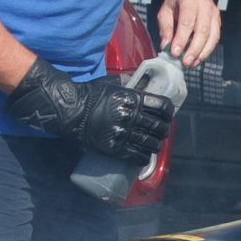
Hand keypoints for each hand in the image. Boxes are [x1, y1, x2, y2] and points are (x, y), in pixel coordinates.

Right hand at [4, 59, 171, 161]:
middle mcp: (131, 116)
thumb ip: (127, 83)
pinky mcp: (115, 148)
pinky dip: (145, 157)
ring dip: (156, 144)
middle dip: (163, 130)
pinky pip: (138, 156)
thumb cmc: (90, 94)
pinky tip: (145, 155)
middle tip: (162, 131)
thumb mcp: (111, 84)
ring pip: (151, 143)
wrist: (71, 112)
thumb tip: (141, 82)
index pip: (162, 106)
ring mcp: (123, 133)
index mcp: (132, 98)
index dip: (168, 112)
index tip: (167, 115)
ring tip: (155, 144)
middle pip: (159, 126)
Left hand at [154, 0, 219, 64]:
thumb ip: (165, 29)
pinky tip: (198, 59)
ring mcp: (214, 14)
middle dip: (193, 50)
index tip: (174, 53)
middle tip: (184, 62)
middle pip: (202, 31)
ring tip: (191, 64)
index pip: (187, 22)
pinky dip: (207, 51)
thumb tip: (165, 46)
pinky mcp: (218, 21)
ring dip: (202, 53)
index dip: (181, 39)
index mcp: (189, 0)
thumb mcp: (165, 11)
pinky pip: (215, 39)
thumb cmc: (176, 2)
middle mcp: (205, 6)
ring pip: (212, 37)